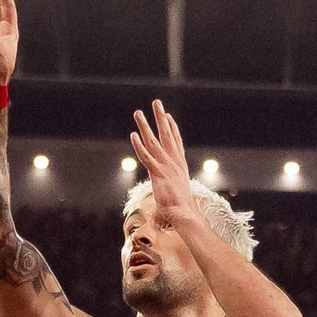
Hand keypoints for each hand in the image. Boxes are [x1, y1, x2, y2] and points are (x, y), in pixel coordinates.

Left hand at [127, 100, 209, 237]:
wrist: (184, 214)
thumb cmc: (181, 208)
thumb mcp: (176, 194)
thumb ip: (171, 190)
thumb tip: (171, 197)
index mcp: (179, 164)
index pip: (176, 141)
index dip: (172, 127)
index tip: (168, 115)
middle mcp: (174, 161)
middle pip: (167, 134)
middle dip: (161, 118)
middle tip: (156, 102)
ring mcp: (166, 166)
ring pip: (154, 141)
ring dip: (145, 125)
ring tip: (138, 112)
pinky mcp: (158, 173)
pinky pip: (146, 156)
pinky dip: (139, 145)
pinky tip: (132, 135)